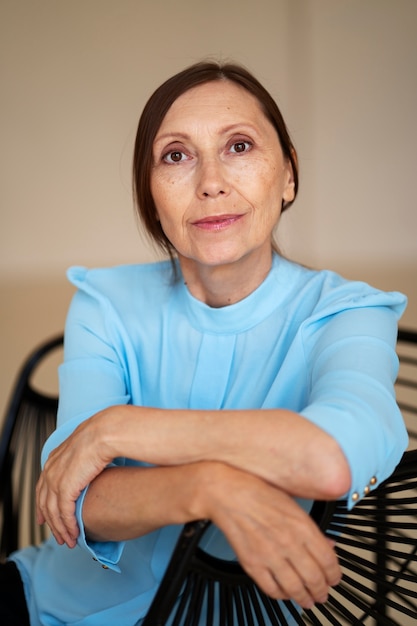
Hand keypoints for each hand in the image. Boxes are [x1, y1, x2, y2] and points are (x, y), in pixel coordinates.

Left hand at [36, 412, 113, 547]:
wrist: (105, 433)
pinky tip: (75, 533)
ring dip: (60, 529)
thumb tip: (90, 465)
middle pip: (44, 503)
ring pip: (53, 512)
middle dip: (50, 522)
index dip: (43, 505)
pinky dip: (69, 526)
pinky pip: (64, 514)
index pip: (42, 487)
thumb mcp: (84, 447)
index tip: (44, 518)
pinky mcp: (65, 488)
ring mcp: (55, 480)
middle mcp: (50, 470)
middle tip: (58, 535)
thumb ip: (81, 459)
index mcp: (54, 459)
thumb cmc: (102, 435)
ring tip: (69, 540)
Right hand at [203, 464, 340, 608]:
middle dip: (322, 591)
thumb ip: (311, 527)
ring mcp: (270, 555)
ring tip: (308, 600)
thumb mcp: (292, 503)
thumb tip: (327, 544)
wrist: (227, 493)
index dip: (335, 575)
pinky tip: (285, 593)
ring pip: (296, 588)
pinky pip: (272, 589)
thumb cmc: (258, 491)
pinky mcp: (252, 564)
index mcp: (302, 526)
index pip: (328, 561)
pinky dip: (282, 595)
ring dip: (305, 598)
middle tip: (323, 593)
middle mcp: (288, 542)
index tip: (334, 578)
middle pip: (315, 579)